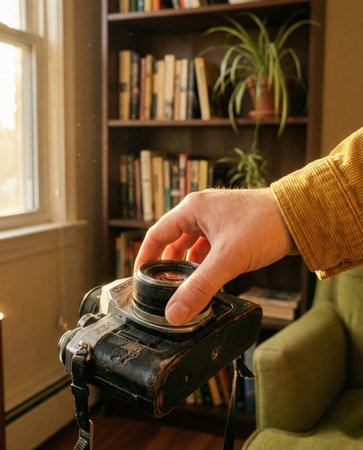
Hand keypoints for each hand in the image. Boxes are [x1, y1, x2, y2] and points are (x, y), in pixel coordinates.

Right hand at [134, 188, 296, 324]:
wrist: (301, 216)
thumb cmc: (264, 226)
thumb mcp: (227, 260)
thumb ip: (200, 288)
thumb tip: (175, 313)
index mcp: (192, 209)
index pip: (157, 234)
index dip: (145, 257)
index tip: (140, 278)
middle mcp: (201, 210)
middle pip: (173, 240)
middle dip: (167, 265)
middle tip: (162, 288)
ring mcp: (217, 218)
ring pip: (192, 244)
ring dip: (187, 265)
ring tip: (184, 287)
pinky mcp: (231, 227)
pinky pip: (209, 247)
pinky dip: (204, 262)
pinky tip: (207, 278)